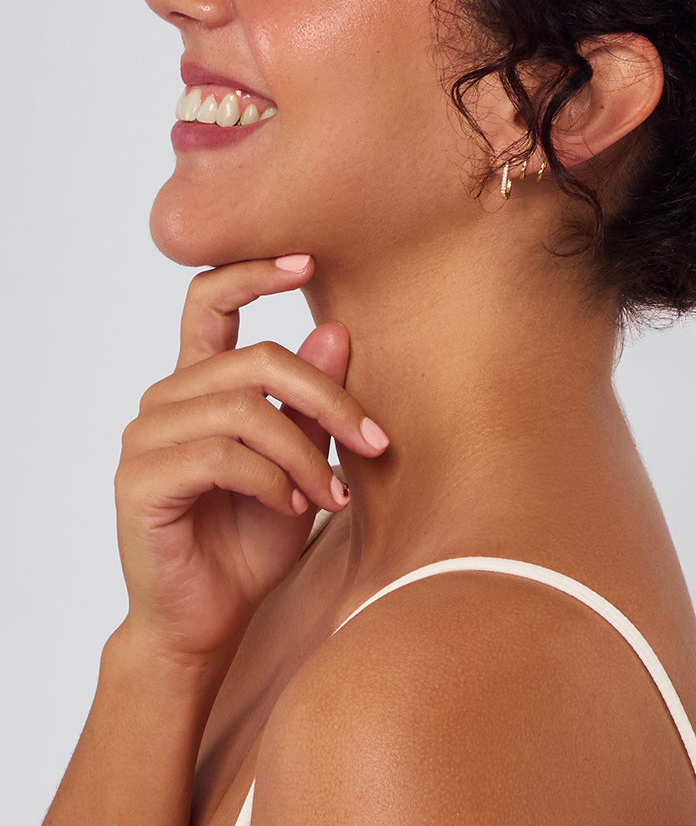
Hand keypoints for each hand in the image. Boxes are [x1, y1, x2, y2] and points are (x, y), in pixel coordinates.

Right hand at [112, 255, 388, 665]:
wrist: (212, 618)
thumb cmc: (257, 536)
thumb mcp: (305, 459)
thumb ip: (313, 400)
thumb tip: (336, 329)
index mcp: (201, 383)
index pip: (209, 301)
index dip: (253, 270)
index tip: (308, 259)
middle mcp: (166, 400)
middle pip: (257, 358)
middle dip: (328, 398)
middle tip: (374, 442)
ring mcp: (145, 439)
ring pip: (245, 409)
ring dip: (305, 453)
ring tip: (331, 494)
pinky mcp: (139, 481)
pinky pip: (221, 454)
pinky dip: (273, 479)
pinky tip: (295, 507)